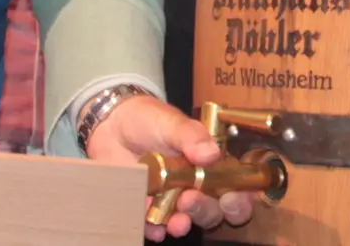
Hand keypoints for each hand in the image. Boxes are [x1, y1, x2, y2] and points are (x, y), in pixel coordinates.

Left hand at [85, 95, 252, 240]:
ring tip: (176, 220)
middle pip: (212, 211)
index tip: (230, 198)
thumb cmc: (148, 119)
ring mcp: (170, 200)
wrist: (110, 123)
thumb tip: (211, 153)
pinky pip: (154, 226)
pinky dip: (154, 229)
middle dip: (205, 210)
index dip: (239, 200)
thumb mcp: (171, 122)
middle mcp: (194, 187)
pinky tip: (152, 226)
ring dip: (182, 224)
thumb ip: (191, 136)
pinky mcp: (147, 207)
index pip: (235, 190)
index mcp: (209, 166)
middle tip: (190, 199)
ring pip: (185, 221)